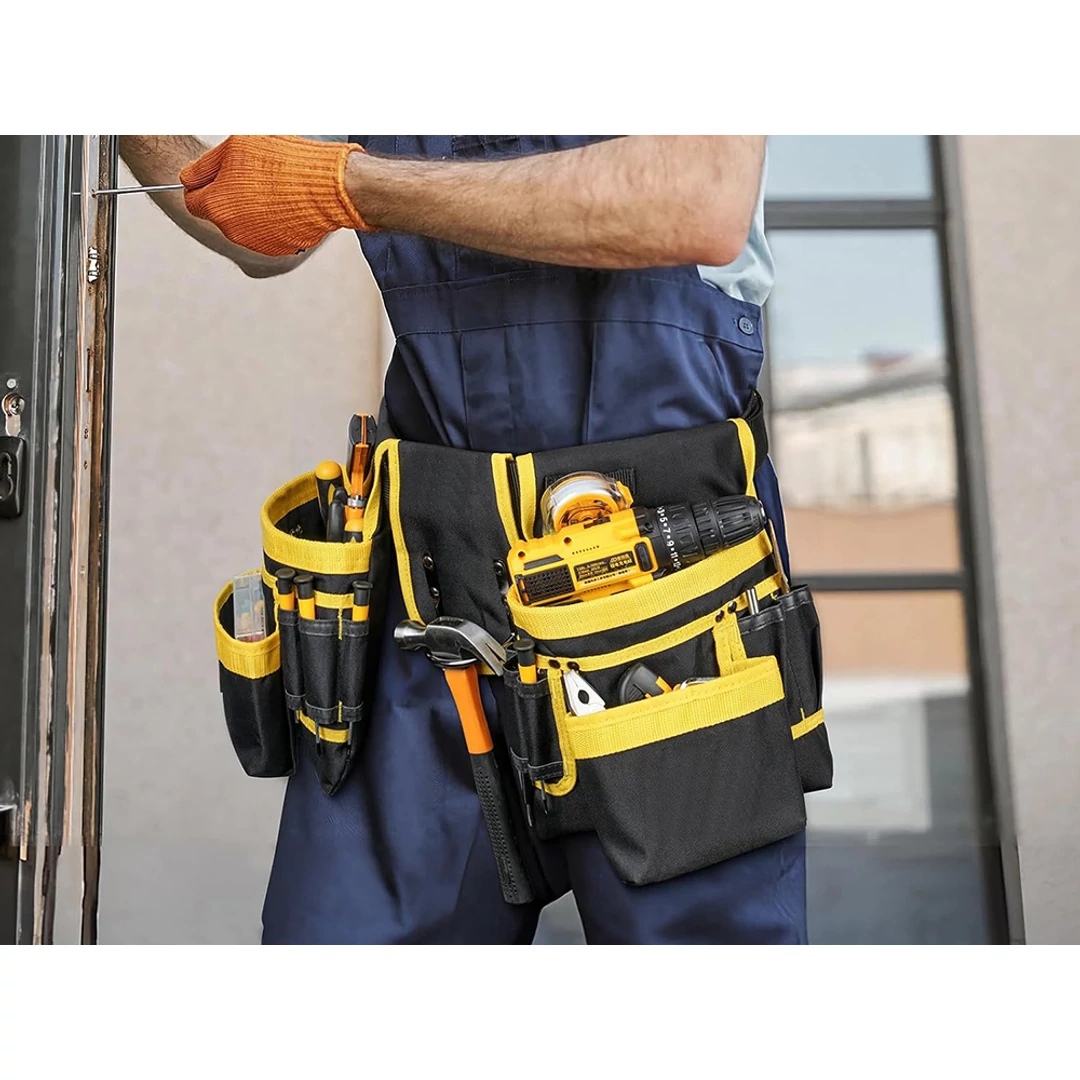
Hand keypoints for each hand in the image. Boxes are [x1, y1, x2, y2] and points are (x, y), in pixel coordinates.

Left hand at [179, 136, 372, 256]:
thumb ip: (205, 165)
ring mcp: (258, 242)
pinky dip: (273, 220)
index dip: (203, 183)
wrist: (329, 186)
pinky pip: (268, 232)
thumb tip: (189, 177)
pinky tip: (287, 202)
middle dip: (228, 196)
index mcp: (216, 205)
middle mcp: (233, 230)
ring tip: (274, 187)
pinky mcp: (281, 248)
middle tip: (252, 175)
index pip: (192, 198)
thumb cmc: (285, 161)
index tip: (217, 174)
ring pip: (244, 224)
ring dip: (251, 208)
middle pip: (219, 213)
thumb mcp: (235, 146)